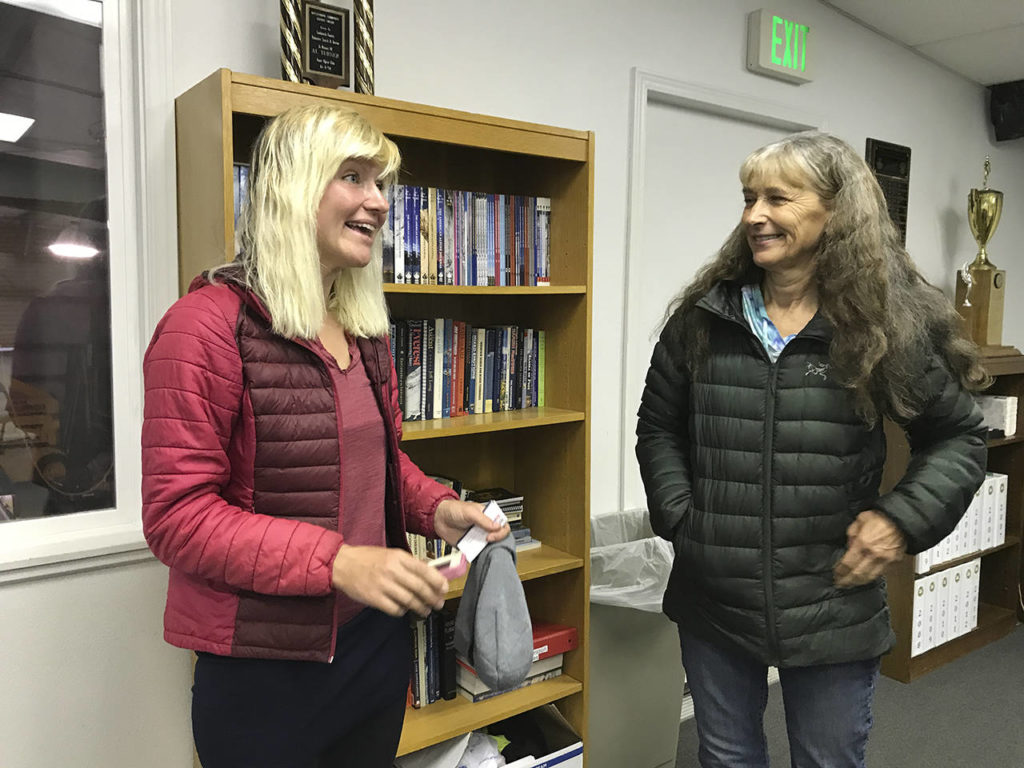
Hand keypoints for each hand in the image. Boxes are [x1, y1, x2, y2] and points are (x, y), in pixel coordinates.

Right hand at [331, 545, 446, 617]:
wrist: (342, 564)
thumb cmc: (367, 558)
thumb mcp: (391, 553)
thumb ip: (409, 563)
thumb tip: (430, 572)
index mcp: (398, 557)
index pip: (425, 570)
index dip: (438, 582)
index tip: (444, 589)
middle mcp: (392, 570)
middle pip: (420, 588)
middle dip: (433, 598)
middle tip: (438, 603)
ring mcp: (383, 585)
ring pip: (410, 600)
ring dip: (421, 608)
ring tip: (425, 610)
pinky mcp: (374, 598)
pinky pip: (395, 609)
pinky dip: (403, 611)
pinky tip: (404, 610)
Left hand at [434, 498, 510, 547]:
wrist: (439, 519)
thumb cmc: (454, 510)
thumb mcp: (470, 512)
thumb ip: (484, 520)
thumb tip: (497, 527)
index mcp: (488, 516)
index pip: (503, 525)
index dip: (501, 531)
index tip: (492, 534)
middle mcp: (485, 528)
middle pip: (499, 537)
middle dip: (496, 541)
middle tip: (487, 540)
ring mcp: (478, 537)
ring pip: (490, 546)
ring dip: (487, 548)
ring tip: (480, 547)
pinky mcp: (471, 546)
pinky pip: (478, 552)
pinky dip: (478, 554)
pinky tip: (475, 552)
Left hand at [834, 509, 905, 587]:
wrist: (902, 520)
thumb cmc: (882, 518)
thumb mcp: (860, 520)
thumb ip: (852, 534)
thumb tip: (849, 545)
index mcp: (862, 543)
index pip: (847, 564)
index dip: (839, 572)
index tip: (835, 574)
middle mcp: (873, 554)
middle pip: (857, 574)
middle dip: (847, 581)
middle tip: (840, 583)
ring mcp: (884, 560)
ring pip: (869, 577)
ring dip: (858, 582)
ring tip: (851, 584)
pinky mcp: (893, 562)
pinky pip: (880, 574)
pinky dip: (871, 578)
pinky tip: (865, 578)